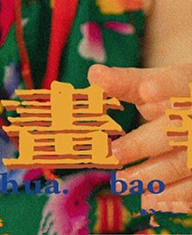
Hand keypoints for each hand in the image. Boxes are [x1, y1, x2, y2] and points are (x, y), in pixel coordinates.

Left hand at [88, 63, 191, 210]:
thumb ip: (129, 82)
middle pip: (176, 130)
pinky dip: (173, 196)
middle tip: (114, 152)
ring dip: (153, 175)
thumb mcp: (159, 82)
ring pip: (184, 163)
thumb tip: (95, 76)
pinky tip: (148, 201)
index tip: (146, 90)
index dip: (165, 87)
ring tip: (122, 181)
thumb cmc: (176, 95)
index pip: (180, 83)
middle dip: (145, 143)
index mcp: (190, 85)